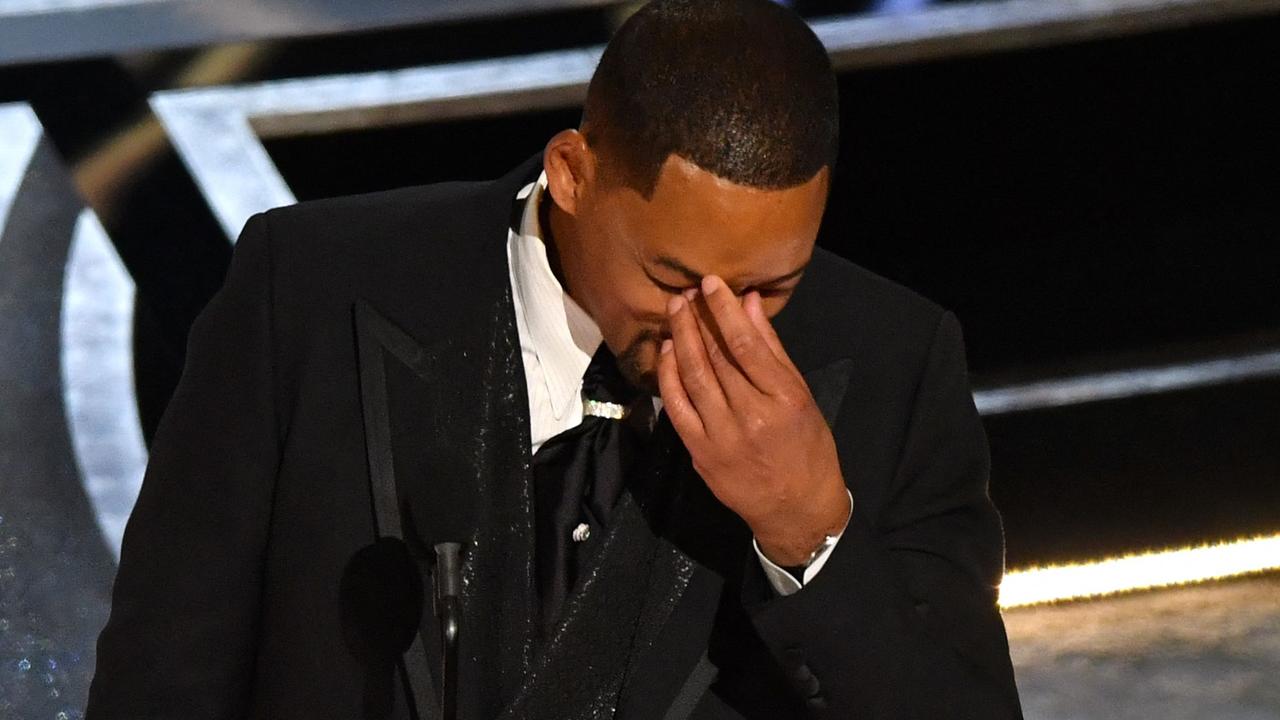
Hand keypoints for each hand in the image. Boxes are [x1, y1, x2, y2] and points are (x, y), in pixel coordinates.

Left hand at [658, 275, 851, 565]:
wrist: (796, 508)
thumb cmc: (807, 448)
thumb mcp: (801, 396)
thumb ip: (773, 349)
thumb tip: (751, 303)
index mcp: (783, 399)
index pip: (746, 345)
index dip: (724, 311)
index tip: (711, 284)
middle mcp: (751, 417)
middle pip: (716, 357)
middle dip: (697, 319)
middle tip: (684, 292)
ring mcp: (721, 436)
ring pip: (694, 377)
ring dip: (680, 340)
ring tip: (674, 312)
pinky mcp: (700, 451)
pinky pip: (677, 406)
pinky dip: (669, 376)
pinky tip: (668, 351)